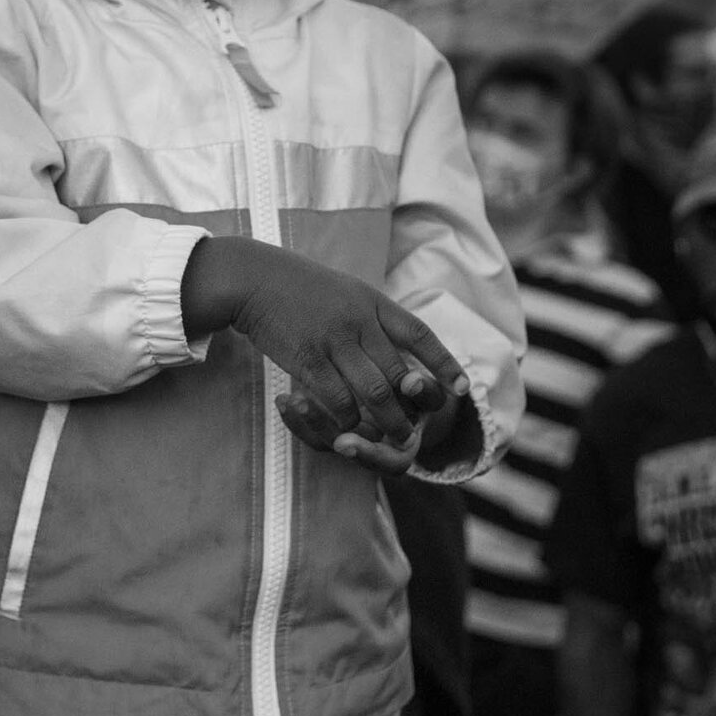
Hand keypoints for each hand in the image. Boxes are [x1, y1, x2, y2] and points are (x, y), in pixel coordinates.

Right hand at [185, 236, 465, 449]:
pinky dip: (347, 419)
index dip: (443, 364)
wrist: (253, 277)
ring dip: (387, 420)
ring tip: (393, 438)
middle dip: (413, 407)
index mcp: (373, 302)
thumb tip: (398, 348)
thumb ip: (371, 318)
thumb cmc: (299, 288)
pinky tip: (347, 429)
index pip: (420, 334)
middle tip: (417, 430)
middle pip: (401, 372)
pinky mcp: (307, 358)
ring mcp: (334, 340)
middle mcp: (360, 321)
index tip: (461, 389)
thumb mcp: (345, 291)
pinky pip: (337, 398)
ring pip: (375, 392)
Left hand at [278, 387, 439, 472]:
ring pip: (325, 443)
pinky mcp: (332, 430)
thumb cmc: (420, 388)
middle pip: (347, 453)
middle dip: (324, 429)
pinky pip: (311, 433)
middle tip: (303, 406)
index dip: (367, 453)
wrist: (405, 385)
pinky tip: (282, 399)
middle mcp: (375, 451)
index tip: (343, 442)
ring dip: (307, 422)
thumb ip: (426, 391)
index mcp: (404, 448)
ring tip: (291, 399)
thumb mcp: (428, 391)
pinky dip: (295, 419)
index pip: (389, 462)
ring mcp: (351, 441)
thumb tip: (413, 381)